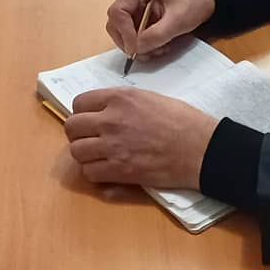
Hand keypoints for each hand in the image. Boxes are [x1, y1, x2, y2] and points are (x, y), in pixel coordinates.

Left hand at [65, 88, 217, 189]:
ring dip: (85, 154)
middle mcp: (110, 119)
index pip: (79, 102)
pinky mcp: (119, 170)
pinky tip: (107, 169)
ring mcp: (112, 146)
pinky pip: (90, 173)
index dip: (82, 112)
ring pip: (76, 151)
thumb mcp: (148, 97)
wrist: (197, 146)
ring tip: (98, 155)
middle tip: (90, 138)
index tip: (90, 119)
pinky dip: (95, 172)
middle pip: (72, 127)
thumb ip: (122, 103)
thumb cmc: (180, 119)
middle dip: (78, 133)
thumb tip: (104, 111)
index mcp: (119, 97)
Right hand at [106, 0, 215, 59]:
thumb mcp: (177, 20)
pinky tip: (161, 46)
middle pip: (116, 24)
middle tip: (145, 53)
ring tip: (159, 49)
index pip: (118, 11)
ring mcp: (137, 10)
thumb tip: (137, 49)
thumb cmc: (193, 1)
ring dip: (139, 46)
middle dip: (128, 41)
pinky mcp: (142, 20)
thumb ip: (156, 35)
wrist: (206, 0)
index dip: (124, 32)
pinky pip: (135, 38)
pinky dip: (145, 46)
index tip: (136, 48)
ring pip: (124, 34)